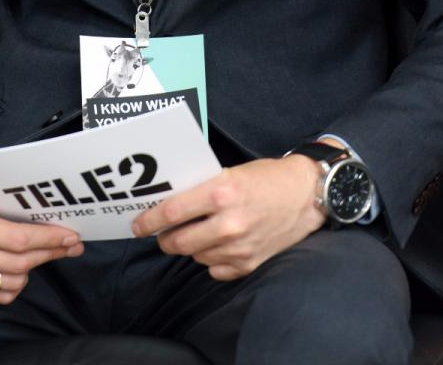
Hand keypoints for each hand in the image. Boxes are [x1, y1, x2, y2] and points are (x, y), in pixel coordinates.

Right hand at [0, 156, 83, 303]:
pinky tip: (26, 266)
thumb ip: (7, 200)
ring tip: (51, 250)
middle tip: (72, 244)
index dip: (48, 239)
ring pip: (11, 281)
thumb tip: (48, 210)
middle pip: (18, 262)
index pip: (17, 240)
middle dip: (50, 252)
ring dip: (36, 267)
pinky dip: (17, 283)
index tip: (71, 235)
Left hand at [131, 155, 324, 280]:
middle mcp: (229, 223)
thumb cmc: (266, 178)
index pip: (172, 213)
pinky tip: (217, 244)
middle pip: (178, 241)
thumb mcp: (230, 173)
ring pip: (195, 256)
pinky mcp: (249, 264)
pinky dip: (211, 259)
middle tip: (161, 234)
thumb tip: (167, 204)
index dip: (149, 221)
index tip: (137, 225)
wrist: (305, 195)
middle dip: (164, 239)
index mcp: (221, 192)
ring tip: (196, 233)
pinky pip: (214, 269)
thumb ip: (201, 189)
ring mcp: (239, 247)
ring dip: (190, 247)